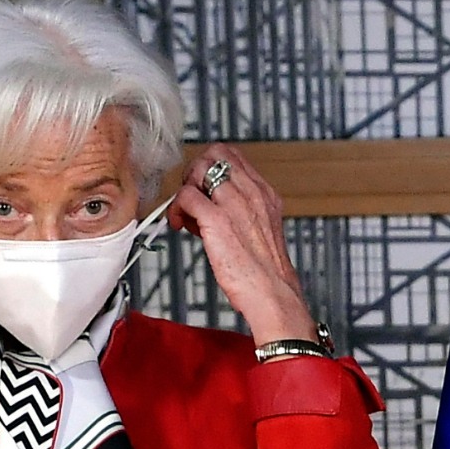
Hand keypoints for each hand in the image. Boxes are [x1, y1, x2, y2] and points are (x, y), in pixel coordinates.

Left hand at [165, 144, 316, 346]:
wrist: (273, 293)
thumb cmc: (264, 272)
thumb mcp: (261, 230)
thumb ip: (240, 213)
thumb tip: (209, 207)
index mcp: (264, 193)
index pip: (232, 156)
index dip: (210, 168)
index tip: (204, 189)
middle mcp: (250, 193)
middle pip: (213, 155)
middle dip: (195, 174)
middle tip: (191, 199)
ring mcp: (234, 203)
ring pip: (197, 171)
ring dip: (184, 191)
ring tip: (186, 215)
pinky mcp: (216, 219)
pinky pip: (186, 196)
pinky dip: (176, 208)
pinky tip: (180, 225)